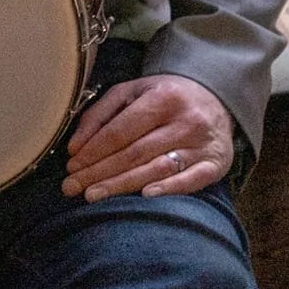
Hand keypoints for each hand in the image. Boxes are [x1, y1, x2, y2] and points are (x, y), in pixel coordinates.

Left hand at [62, 73, 233, 202]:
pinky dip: (168, 189)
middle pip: (134, 153)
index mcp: (162, 98)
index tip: (71, 166)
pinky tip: (144, 196)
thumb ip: (100, 114)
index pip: (120, 131)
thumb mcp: (131, 92)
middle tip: (72, 187)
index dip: (93, 151)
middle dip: (99, 172)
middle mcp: (185, 121)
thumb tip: (75, 147)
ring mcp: (203, 144)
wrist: (215, 96)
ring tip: (93, 195)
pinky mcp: (216, 163)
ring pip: (156, 168)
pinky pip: (191, 180)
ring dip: (122, 185)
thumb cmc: (164, 96)